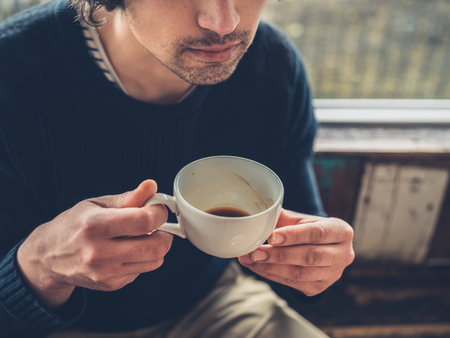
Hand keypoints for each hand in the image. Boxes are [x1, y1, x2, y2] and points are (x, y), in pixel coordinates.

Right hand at [17, 180, 171, 308]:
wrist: (48, 257)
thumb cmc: (73, 225)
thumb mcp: (96, 204)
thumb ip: (128, 198)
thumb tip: (152, 186)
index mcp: (95, 226)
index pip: (143, 221)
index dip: (159, 213)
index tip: (158, 209)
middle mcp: (99, 252)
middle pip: (156, 246)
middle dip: (165, 233)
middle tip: (157, 225)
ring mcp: (105, 272)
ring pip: (154, 261)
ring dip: (156, 246)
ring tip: (141, 236)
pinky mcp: (110, 285)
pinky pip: (142, 270)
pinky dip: (142, 259)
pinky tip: (127, 251)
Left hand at [238, 209, 353, 295]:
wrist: (320, 248)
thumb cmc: (308, 229)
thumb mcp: (300, 219)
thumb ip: (283, 216)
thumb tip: (261, 215)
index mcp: (341, 231)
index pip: (316, 233)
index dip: (293, 235)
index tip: (271, 236)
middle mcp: (343, 255)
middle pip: (309, 257)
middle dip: (278, 255)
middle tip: (254, 252)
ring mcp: (333, 275)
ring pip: (300, 273)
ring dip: (271, 267)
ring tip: (250, 259)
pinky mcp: (319, 288)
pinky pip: (293, 283)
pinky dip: (271, 275)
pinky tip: (256, 267)